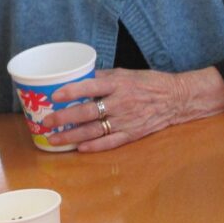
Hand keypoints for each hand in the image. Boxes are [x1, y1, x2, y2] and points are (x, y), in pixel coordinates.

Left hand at [40, 67, 223, 151]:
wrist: (176, 99)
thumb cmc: (147, 83)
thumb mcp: (124, 73)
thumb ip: (101, 77)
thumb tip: (76, 78)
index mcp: (118, 84)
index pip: (90, 85)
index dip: (71, 91)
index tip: (54, 95)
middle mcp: (120, 103)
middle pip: (88, 112)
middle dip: (65, 118)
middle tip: (47, 121)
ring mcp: (126, 120)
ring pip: (94, 130)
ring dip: (72, 136)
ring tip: (54, 140)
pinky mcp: (132, 134)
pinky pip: (110, 142)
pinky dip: (94, 146)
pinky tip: (79, 149)